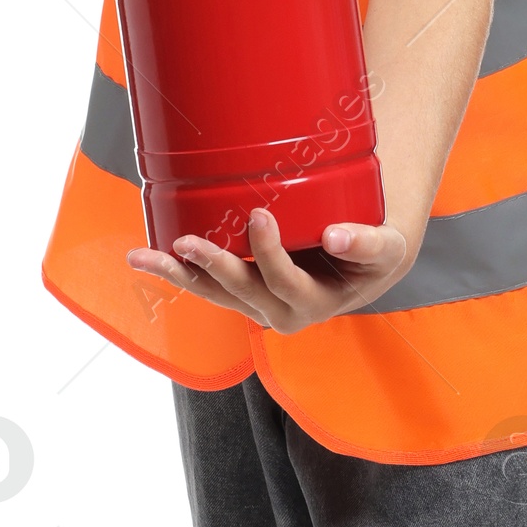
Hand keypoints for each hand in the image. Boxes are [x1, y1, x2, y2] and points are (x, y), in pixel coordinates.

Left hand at [127, 207, 416, 333]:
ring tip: (141, 258)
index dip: (269, 254)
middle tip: (189, 242)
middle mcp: (276, 311)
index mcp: (311, 304)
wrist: (359, 266)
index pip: (284, 282)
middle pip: (238, 292)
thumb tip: (336, 236)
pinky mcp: (236, 288)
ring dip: (175, 274)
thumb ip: (367, 243)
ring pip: (210, 291)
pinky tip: (144, 256)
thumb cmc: (372, 253)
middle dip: (213, 267)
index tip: (258, 215)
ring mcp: (252, 301)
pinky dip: (174, 268)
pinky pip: (202, 281)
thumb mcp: (386, 249)